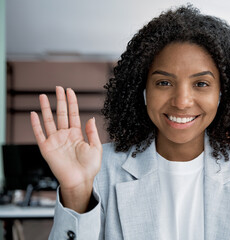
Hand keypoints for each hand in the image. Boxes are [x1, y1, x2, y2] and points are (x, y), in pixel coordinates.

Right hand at [30, 86, 101, 211]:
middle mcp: (65, 136)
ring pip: (49, 120)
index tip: (70, 91)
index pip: (73, 114)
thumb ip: (92, 132)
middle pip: (61, 114)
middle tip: (58, 88)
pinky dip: (36, 124)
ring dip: (46, 108)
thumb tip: (91, 118)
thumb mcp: (96, 148)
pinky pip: (40, 134)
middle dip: (60, 101)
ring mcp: (55, 141)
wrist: (80, 181)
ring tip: (43, 96)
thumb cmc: (89, 168)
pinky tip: (34, 114)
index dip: (72, 102)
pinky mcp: (47, 149)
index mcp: (77, 135)